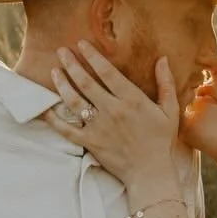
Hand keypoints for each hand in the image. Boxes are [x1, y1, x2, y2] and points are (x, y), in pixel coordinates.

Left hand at [45, 41, 182, 192]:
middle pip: (86, 82)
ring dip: (62, 84)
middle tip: (61, 51)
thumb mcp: (170, 111)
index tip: (81, 44)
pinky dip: (54, 119)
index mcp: (132, 100)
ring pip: (74, 101)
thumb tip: (162, 59)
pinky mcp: (90, 143)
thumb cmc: (162, 142)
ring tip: (54, 71)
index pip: (107, 72)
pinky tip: (45, 108)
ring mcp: (99, 127)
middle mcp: (113, 110)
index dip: (92, 56)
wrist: (151, 173)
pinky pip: (67, 129)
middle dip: (71, 64)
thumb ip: (166, 83)